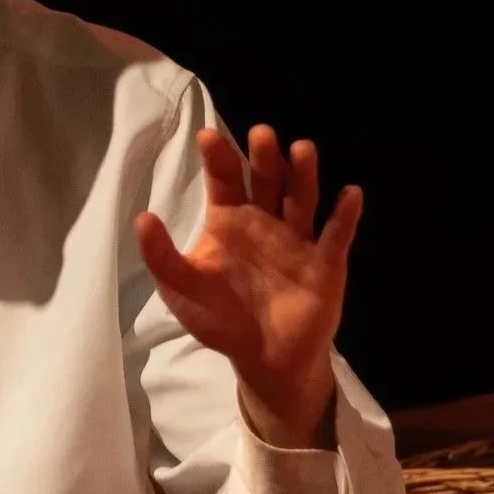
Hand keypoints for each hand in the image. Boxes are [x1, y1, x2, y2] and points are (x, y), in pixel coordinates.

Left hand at [134, 123, 360, 447]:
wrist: (262, 359)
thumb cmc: (220, 318)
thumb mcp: (181, 289)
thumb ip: (162, 257)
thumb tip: (143, 217)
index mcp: (229, 220)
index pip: (224, 180)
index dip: (218, 158)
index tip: (207, 138)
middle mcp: (265, 220)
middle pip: (267, 179)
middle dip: (264, 156)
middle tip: (261, 134)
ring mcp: (297, 239)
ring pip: (302, 198)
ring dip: (304, 174)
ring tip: (301, 149)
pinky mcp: (325, 263)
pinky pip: (336, 236)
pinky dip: (345, 216)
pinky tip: (350, 194)